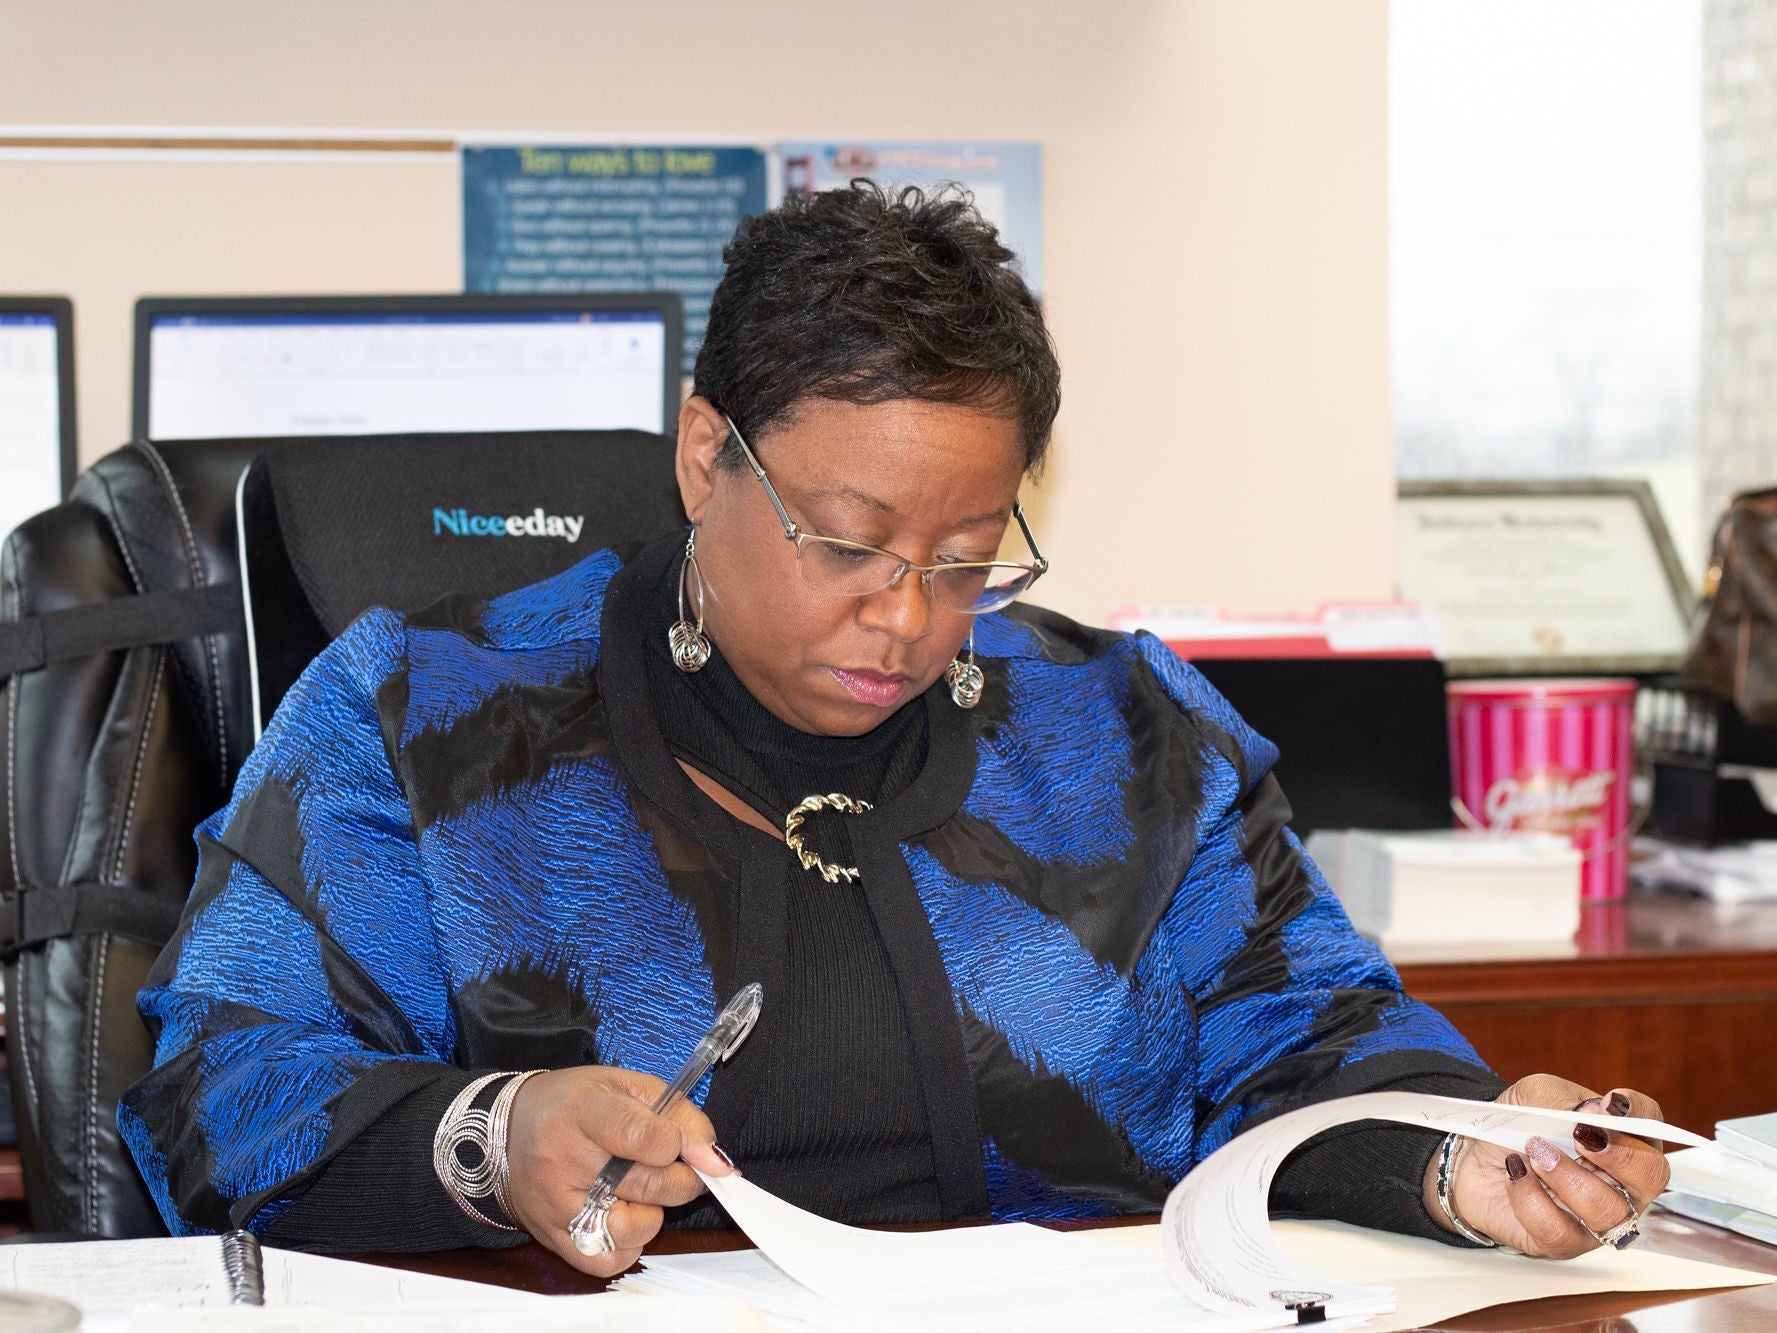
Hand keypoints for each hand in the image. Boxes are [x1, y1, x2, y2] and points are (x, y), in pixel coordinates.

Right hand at [502, 1066, 733, 1276]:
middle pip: (648, 1184)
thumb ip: (680, 1115)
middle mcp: (563, 1161)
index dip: (676, 1142)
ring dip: (655, 1211)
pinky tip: (623, 1213)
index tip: (678, 1141)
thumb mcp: (628, 1087)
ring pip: (634, 1228)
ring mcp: (556, 1205)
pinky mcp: (554, 1238)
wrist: (508, 1131)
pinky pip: (612, 1259)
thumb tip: (716, 1160)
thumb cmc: (576, 1104)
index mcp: (582, 1112)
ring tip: (641, 1190)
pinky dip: (631, 1242)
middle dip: (680, 1178)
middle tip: (674, 1167)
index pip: (642, 1136)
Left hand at [1425, 1073, 1670, 1257]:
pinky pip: (1560, 1231)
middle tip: (1580, 1136)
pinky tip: (1515, 1175)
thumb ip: (1566, 1102)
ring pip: (1608, 1211)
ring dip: (1567, 1178)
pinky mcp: (1565, 1242)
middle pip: (1650, 1177)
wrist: (1473, 1158)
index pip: (1651, 1125)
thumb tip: (1598, 1113)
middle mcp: (1622, 1182)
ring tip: (1534, 1153)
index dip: (1639, 1114)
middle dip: (1619, 1156)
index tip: (1610, 1104)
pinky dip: (1532, 1200)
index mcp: (1622, 1138)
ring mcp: (1598, 1216)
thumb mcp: (1534, 1096)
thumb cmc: (1516, 1126)